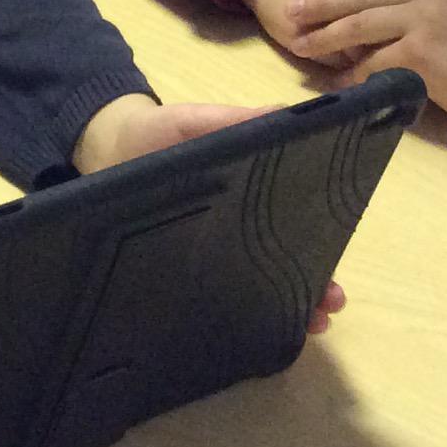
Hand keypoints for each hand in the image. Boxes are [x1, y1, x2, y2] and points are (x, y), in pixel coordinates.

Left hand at [75, 94, 346, 337]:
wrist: (107, 151)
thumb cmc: (157, 132)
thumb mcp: (196, 121)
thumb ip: (233, 120)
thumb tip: (287, 115)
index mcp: (255, 188)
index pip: (300, 218)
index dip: (324, 240)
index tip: (339, 260)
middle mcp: (242, 223)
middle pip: (287, 257)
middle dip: (314, 284)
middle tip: (331, 305)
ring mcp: (216, 246)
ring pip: (260, 280)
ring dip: (289, 303)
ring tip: (309, 323)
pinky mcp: (185, 265)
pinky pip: (217, 292)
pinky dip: (240, 313)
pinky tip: (256, 330)